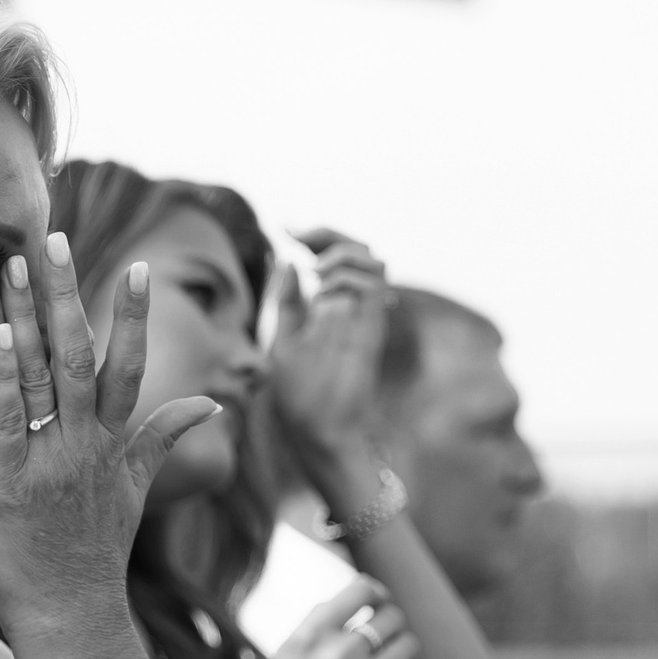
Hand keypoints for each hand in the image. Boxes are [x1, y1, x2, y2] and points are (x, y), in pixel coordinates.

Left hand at [0, 233, 218, 645]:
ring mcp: (53, 461)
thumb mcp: (139, 493)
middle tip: (53, 236)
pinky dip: (3, 377)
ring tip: (14, 266)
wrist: (73, 617)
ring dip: (29, 317)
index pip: (131, 366)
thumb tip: (214, 405)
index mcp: (116, 444)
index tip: (139, 266)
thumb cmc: (96, 557)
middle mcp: (89, 444)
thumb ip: (165, 441)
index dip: (133, 316)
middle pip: (84, 354)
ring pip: (45, 374)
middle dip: (69, 293)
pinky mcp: (12, 482)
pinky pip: (10, 419)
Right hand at [227, 577, 429, 658]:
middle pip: (391, 616)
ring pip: (409, 646)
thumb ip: (317, 627)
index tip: (377, 603)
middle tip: (382, 643)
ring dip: (402, 654)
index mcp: (307, 638)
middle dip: (391, 626)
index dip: (376, 592)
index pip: (360, 589)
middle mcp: (336, 656)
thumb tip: (357, 595)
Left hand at [264, 229, 392, 488]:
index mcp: (326, 306)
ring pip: (371, 258)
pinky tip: (323, 283)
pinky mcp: (373, 327)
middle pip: (354, 248)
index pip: (328, 257)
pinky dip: (350, 272)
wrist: (321, 432)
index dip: (312, 235)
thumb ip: (286, 302)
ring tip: (315, 270)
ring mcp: (364, 315)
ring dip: (341, 251)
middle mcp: (349, 306)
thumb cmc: (299, 396)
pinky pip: (375, 283)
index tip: (285, 226)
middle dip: (326, 231)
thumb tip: (286, 260)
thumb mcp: (282, 342)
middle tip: (296, 232)